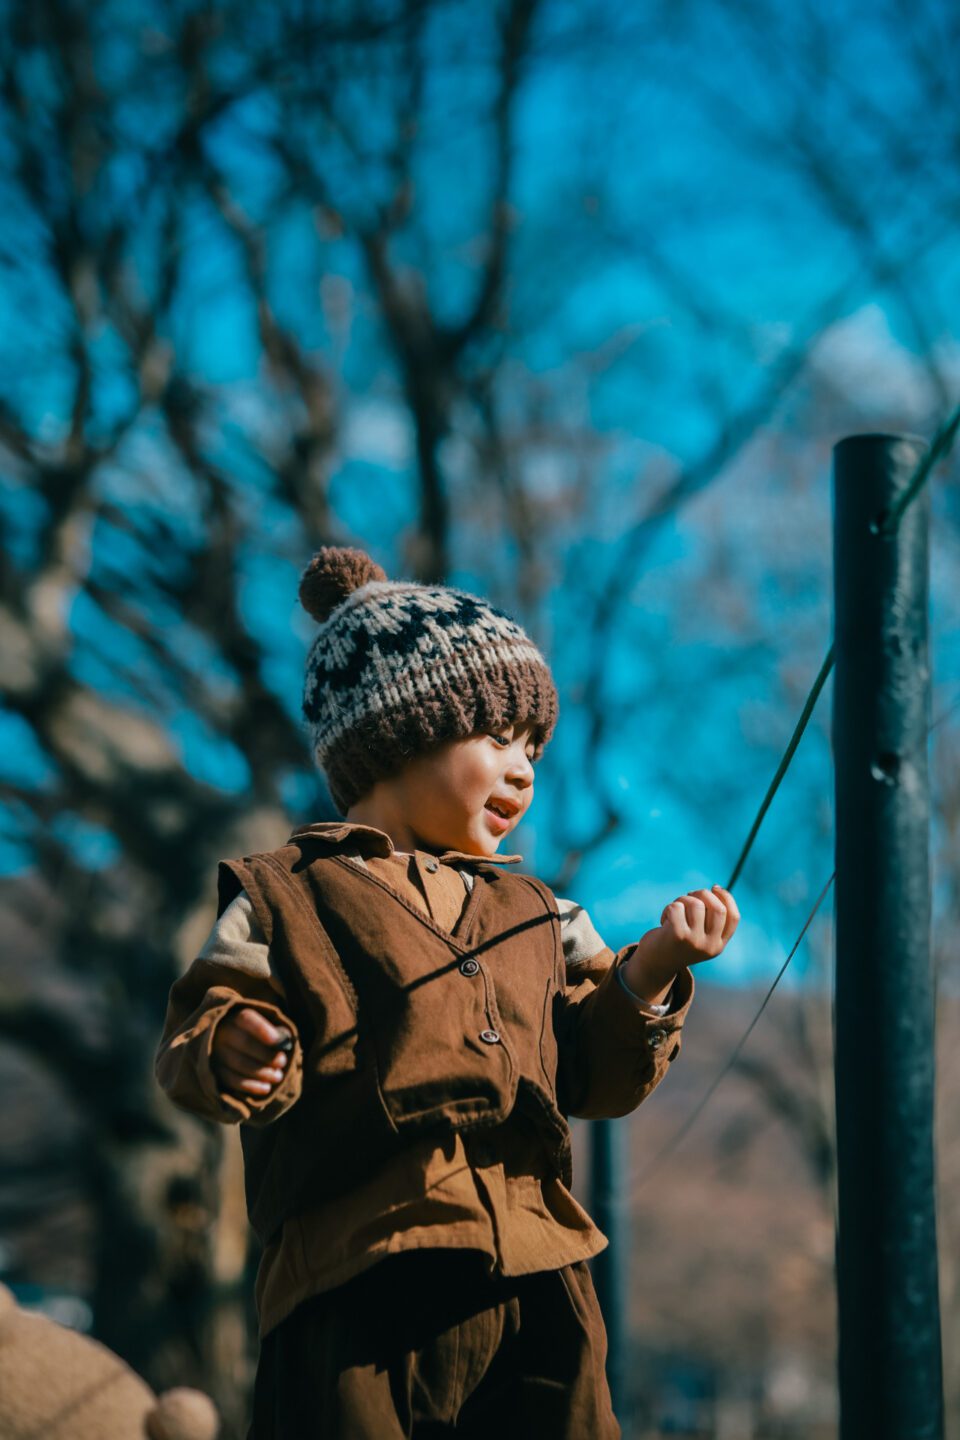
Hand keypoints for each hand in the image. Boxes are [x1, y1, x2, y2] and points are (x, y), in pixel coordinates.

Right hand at [211, 1007, 294, 1098]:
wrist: (233, 1048)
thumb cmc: (257, 1037)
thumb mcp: (265, 1029)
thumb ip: (277, 1033)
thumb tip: (284, 1042)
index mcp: (236, 1018)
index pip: (246, 1019)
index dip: (262, 1030)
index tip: (278, 1041)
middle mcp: (222, 1033)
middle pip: (244, 1043)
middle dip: (267, 1055)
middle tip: (282, 1062)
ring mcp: (216, 1053)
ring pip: (239, 1063)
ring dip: (262, 1072)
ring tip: (278, 1076)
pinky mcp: (215, 1072)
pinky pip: (232, 1080)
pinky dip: (251, 1086)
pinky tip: (266, 1088)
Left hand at [621, 884, 740, 1003]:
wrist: (654, 965)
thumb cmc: (677, 943)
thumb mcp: (699, 935)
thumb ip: (710, 919)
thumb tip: (717, 889)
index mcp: (718, 945)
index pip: (734, 917)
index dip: (727, 898)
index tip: (714, 887)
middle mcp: (709, 946)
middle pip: (718, 908)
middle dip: (703, 894)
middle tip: (689, 896)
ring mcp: (694, 941)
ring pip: (696, 904)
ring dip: (682, 900)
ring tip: (675, 910)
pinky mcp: (677, 935)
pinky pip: (677, 907)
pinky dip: (669, 908)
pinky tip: (664, 919)